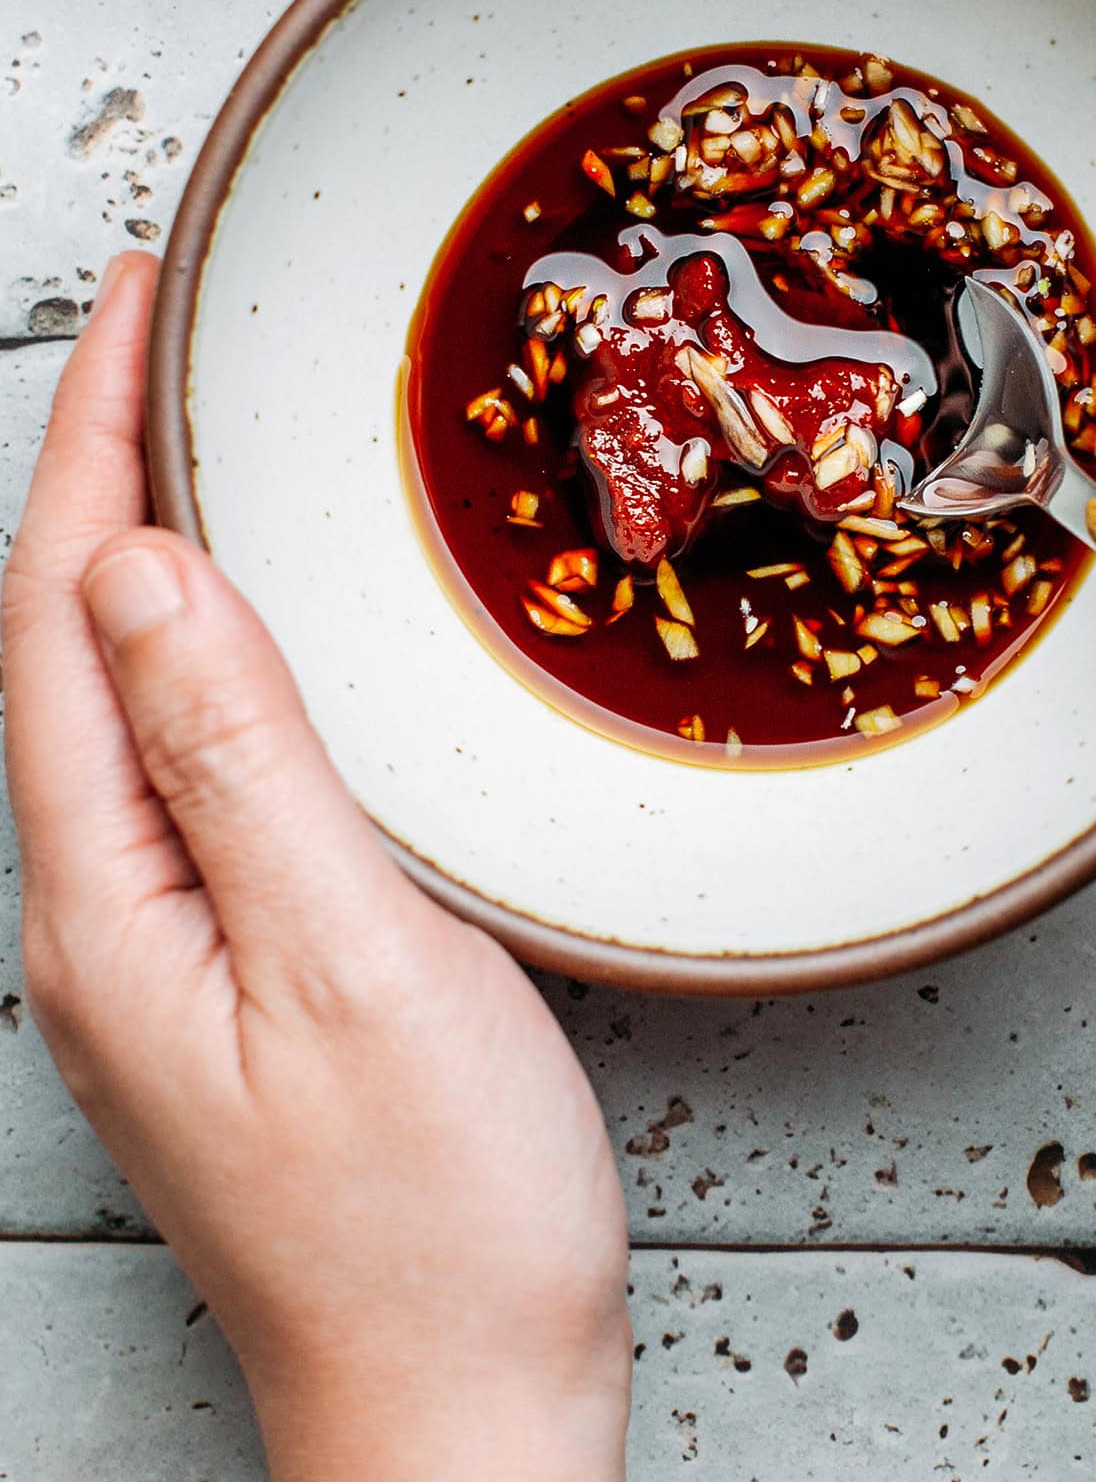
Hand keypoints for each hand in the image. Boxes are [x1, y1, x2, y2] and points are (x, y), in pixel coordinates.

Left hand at [1, 255, 631, 1481]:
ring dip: (140, 542)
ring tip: (189, 427)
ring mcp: (147, 942)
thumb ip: (237, 758)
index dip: (94, 438)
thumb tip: (138, 570)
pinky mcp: (213, 962)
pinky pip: (173, 755)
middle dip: (100, 461)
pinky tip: (243, 620)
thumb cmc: (432, 1217)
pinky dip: (198, 644)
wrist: (459, 1409)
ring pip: (113, 692)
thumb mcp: (352, 962)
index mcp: (104, 897)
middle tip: (162, 327)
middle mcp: (94, 912)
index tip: (137, 301)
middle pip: (59, 640)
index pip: (58, 613)